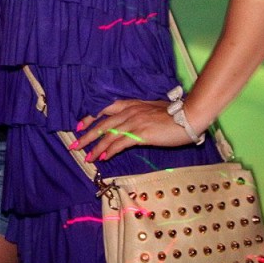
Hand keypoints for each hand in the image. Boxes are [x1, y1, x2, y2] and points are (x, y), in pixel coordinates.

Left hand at [69, 98, 194, 162]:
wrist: (189, 116)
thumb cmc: (174, 115)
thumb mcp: (152, 110)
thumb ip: (139, 115)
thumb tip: (131, 126)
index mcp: (131, 104)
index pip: (105, 109)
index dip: (90, 117)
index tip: (80, 125)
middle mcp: (129, 111)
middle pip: (102, 124)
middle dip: (86, 135)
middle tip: (74, 145)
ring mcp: (134, 122)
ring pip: (108, 135)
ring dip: (95, 147)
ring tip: (86, 157)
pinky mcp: (141, 133)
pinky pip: (121, 143)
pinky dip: (110, 150)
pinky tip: (104, 157)